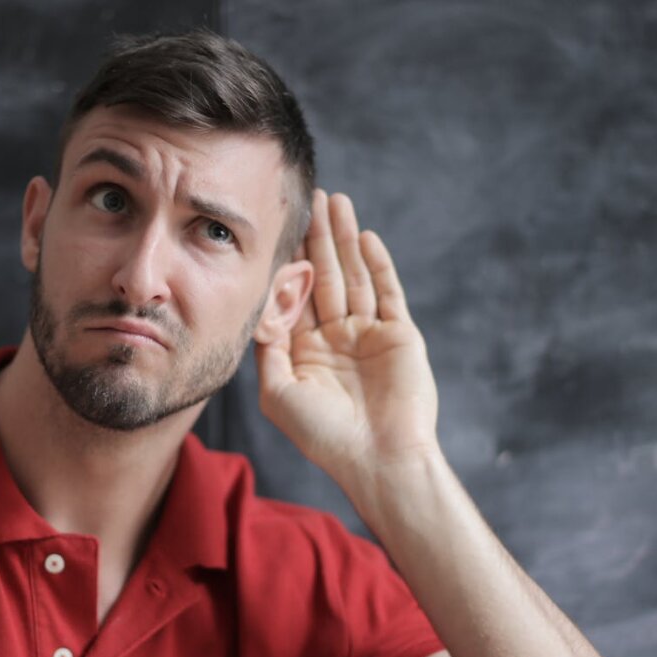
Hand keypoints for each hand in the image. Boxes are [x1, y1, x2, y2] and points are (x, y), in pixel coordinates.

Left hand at [255, 190, 440, 483]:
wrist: (379, 459)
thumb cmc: (324, 435)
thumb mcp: (278, 393)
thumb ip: (267, 348)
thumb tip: (256, 306)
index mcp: (306, 351)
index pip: (295, 295)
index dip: (288, 261)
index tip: (276, 226)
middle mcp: (337, 338)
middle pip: (326, 276)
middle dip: (318, 237)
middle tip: (311, 197)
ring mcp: (370, 335)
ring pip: (356, 276)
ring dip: (345, 240)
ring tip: (337, 202)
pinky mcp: (400, 336)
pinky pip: (388, 292)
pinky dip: (378, 265)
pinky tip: (365, 237)